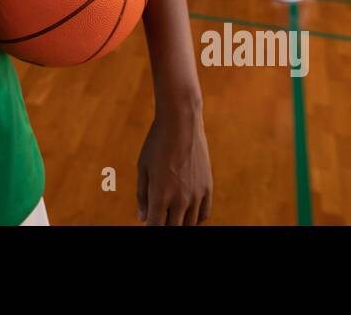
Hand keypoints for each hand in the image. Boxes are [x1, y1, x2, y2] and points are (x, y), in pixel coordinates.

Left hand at [136, 108, 212, 225]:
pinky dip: (195, 219)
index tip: (149, 224)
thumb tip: (142, 218)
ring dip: (179, 224)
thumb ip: (142, 195)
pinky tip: (187, 215)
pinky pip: (204, 213)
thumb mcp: (143, 168)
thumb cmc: (156, 144)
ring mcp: (196, 194)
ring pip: (189, 224)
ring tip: (172, 218)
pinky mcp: (207, 187)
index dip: (151, 228)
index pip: (156, 226)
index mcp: (160, 195)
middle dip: (165, 226)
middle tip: (160, 220)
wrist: (181, 123)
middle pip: (173, 228)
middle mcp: (180, 198)